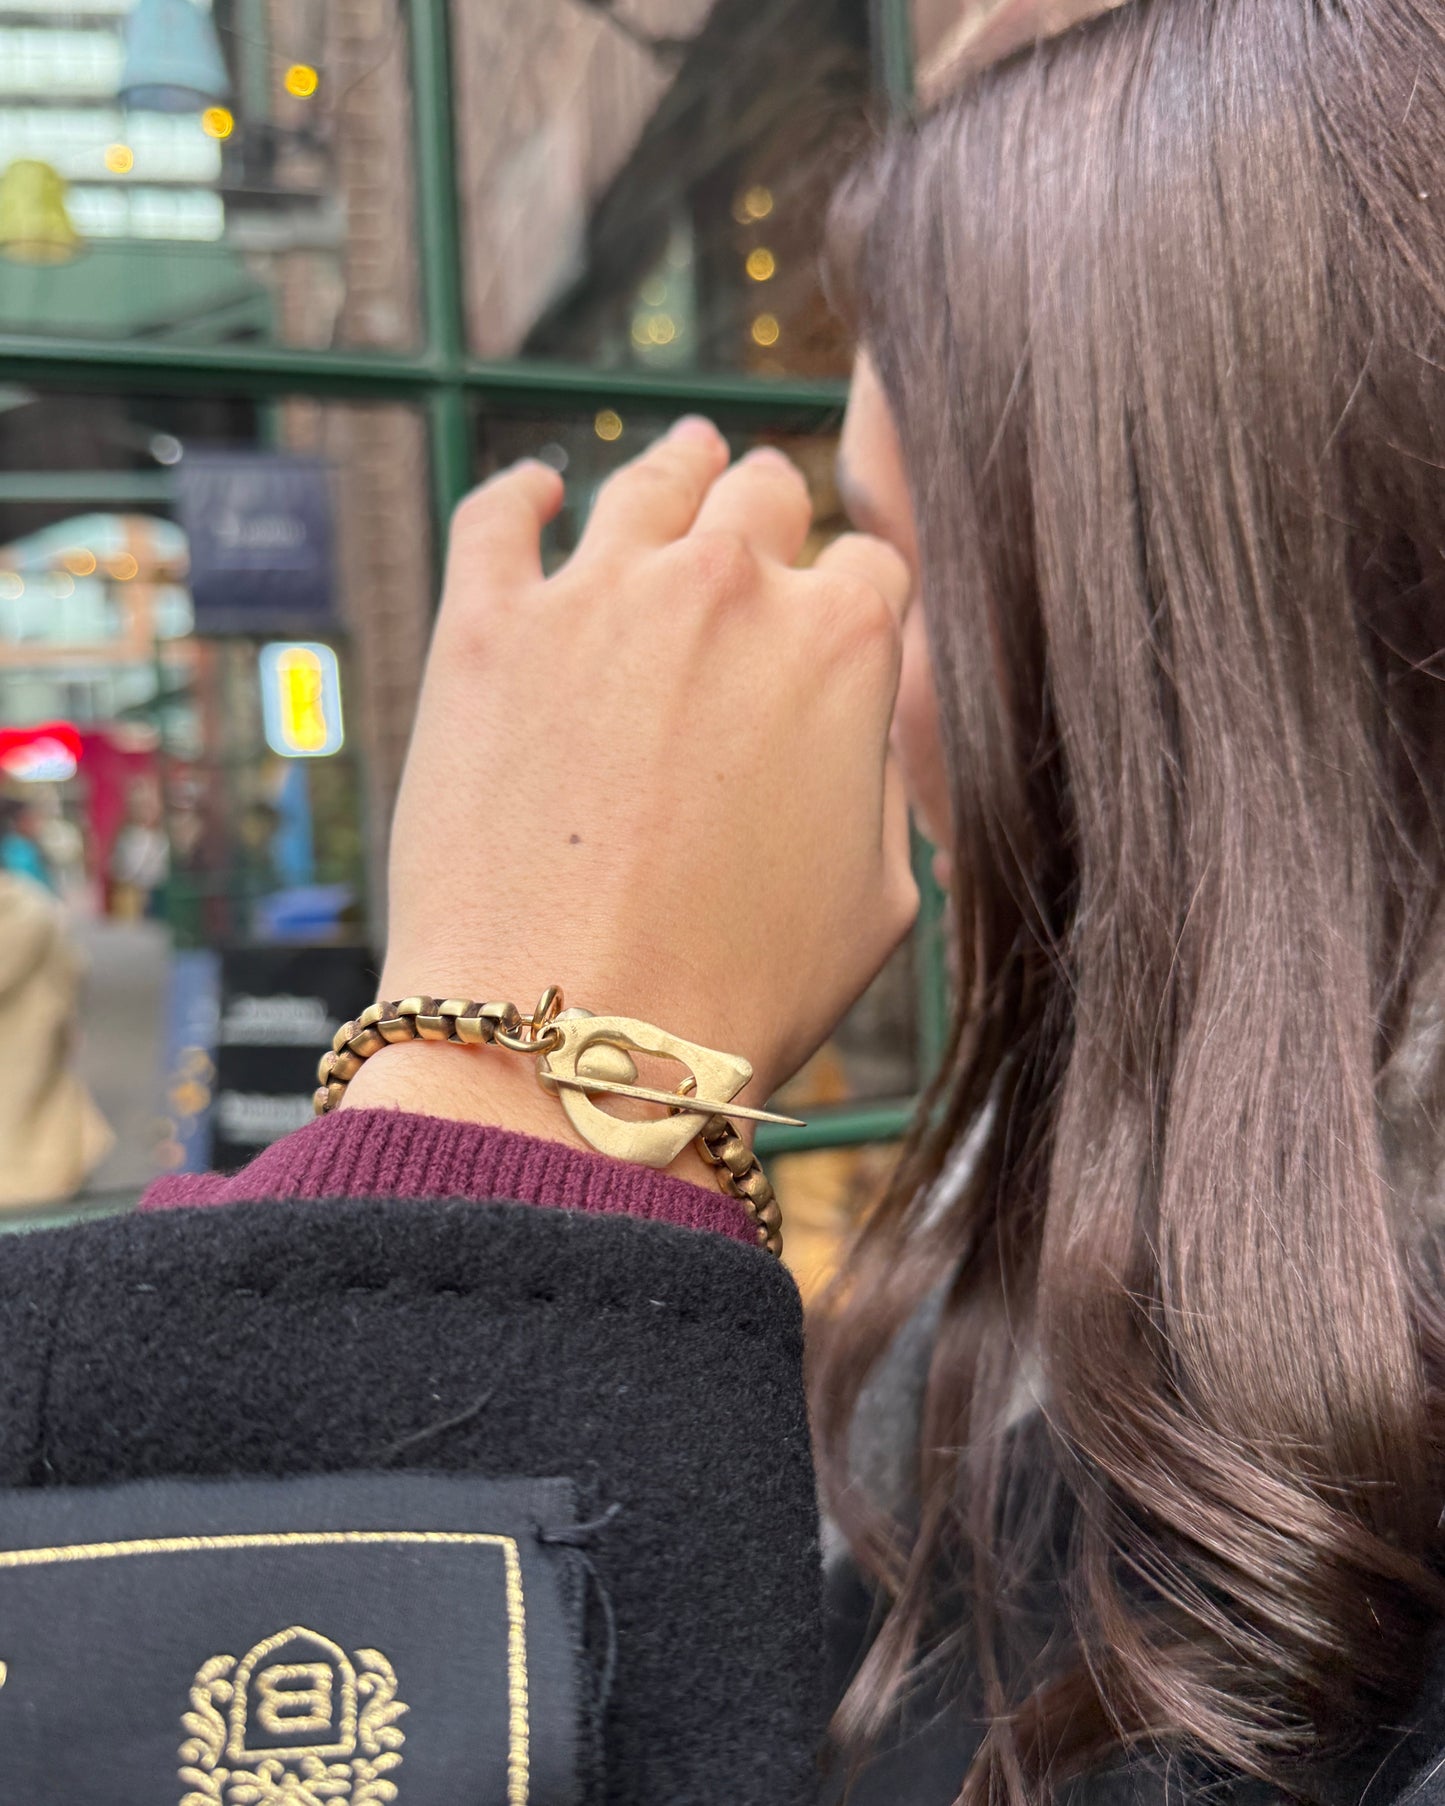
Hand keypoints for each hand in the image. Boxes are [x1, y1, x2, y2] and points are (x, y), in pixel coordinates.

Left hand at [344, 417, 915, 1155]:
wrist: (573, 1041)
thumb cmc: (738, 991)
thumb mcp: (878, 897)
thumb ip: (878, 775)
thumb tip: (856, 719)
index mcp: (840, 644)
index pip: (872, 567)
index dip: (859, 594)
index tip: (837, 618)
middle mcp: (725, 586)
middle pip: (764, 499)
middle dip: (773, 514)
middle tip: (763, 526)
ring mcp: (596, 594)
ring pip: (650, 484)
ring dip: (677, 468)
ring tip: (684, 459)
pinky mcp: (484, 626)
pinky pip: (500, 515)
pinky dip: (524, 494)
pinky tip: (539, 490)